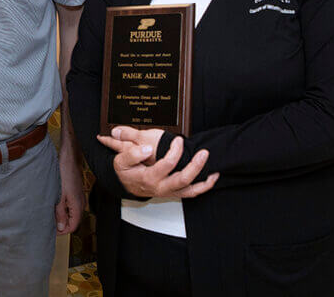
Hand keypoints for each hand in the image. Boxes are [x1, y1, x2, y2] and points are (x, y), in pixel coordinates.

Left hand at [55, 144, 85, 234]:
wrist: (69, 158)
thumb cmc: (64, 174)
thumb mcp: (59, 195)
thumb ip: (60, 212)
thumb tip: (60, 227)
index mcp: (78, 206)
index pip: (72, 227)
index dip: (62, 231)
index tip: (51, 231)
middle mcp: (81, 203)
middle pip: (72, 221)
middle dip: (61, 224)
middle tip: (48, 223)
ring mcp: (79, 198)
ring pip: (71, 214)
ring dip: (61, 216)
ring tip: (49, 213)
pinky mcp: (76, 193)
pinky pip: (71, 206)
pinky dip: (63, 208)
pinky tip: (54, 204)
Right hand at [97, 127, 217, 198]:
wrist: (125, 185)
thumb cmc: (125, 171)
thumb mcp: (120, 161)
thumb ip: (132, 153)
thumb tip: (147, 149)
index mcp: (149, 178)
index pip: (167, 165)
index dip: (175, 151)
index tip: (178, 140)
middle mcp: (161, 187)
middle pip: (183, 179)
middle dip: (196, 165)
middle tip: (203, 153)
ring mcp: (169, 192)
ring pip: (190, 189)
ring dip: (204, 180)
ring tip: (213, 169)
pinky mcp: (174, 193)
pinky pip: (191, 193)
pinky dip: (203, 187)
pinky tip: (211, 178)